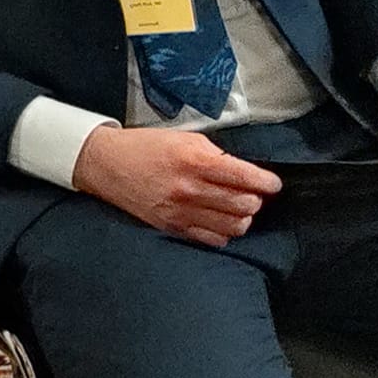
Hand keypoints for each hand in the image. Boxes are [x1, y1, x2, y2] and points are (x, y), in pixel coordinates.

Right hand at [70, 126, 282, 246]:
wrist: (105, 163)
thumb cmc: (144, 147)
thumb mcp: (182, 137)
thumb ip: (214, 153)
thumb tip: (242, 170)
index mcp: (194, 160)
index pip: (246, 177)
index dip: (267, 182)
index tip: (272, 183)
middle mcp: (190, 188)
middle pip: (245, 204)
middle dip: (255, 199)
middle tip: (250, 192)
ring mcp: (181, 211)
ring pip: (234, 226)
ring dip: (242, 217)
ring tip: (235, 207)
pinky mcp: (172, 226)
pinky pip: (213, 239)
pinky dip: (223, 232)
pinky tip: (218, 219)